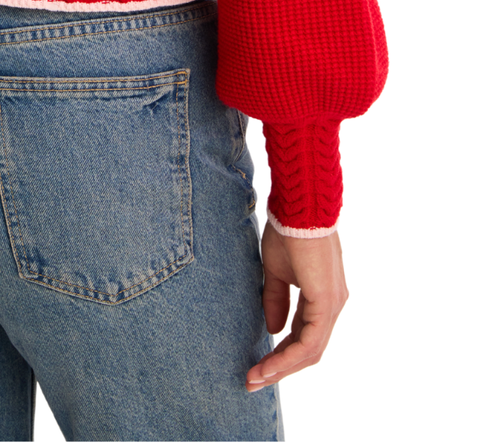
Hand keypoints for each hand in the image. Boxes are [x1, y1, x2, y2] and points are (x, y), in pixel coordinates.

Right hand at [245, 220, 348, 390]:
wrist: (299, 207)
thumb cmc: (288, 231)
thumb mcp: (276, 271)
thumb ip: (276, 300)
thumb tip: (273, 329)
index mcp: (322, 297)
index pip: (304, 335)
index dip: (281, 353)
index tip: (256, 365)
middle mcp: (333, 304)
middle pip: (310, 349)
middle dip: (281, 367)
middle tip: (254, 380)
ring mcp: (333, 305)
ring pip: (311, 350)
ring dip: (282, 367)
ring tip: (257, 377)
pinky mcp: (326, 302)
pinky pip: (310, 341)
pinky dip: (289, 356)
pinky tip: (270, 364)